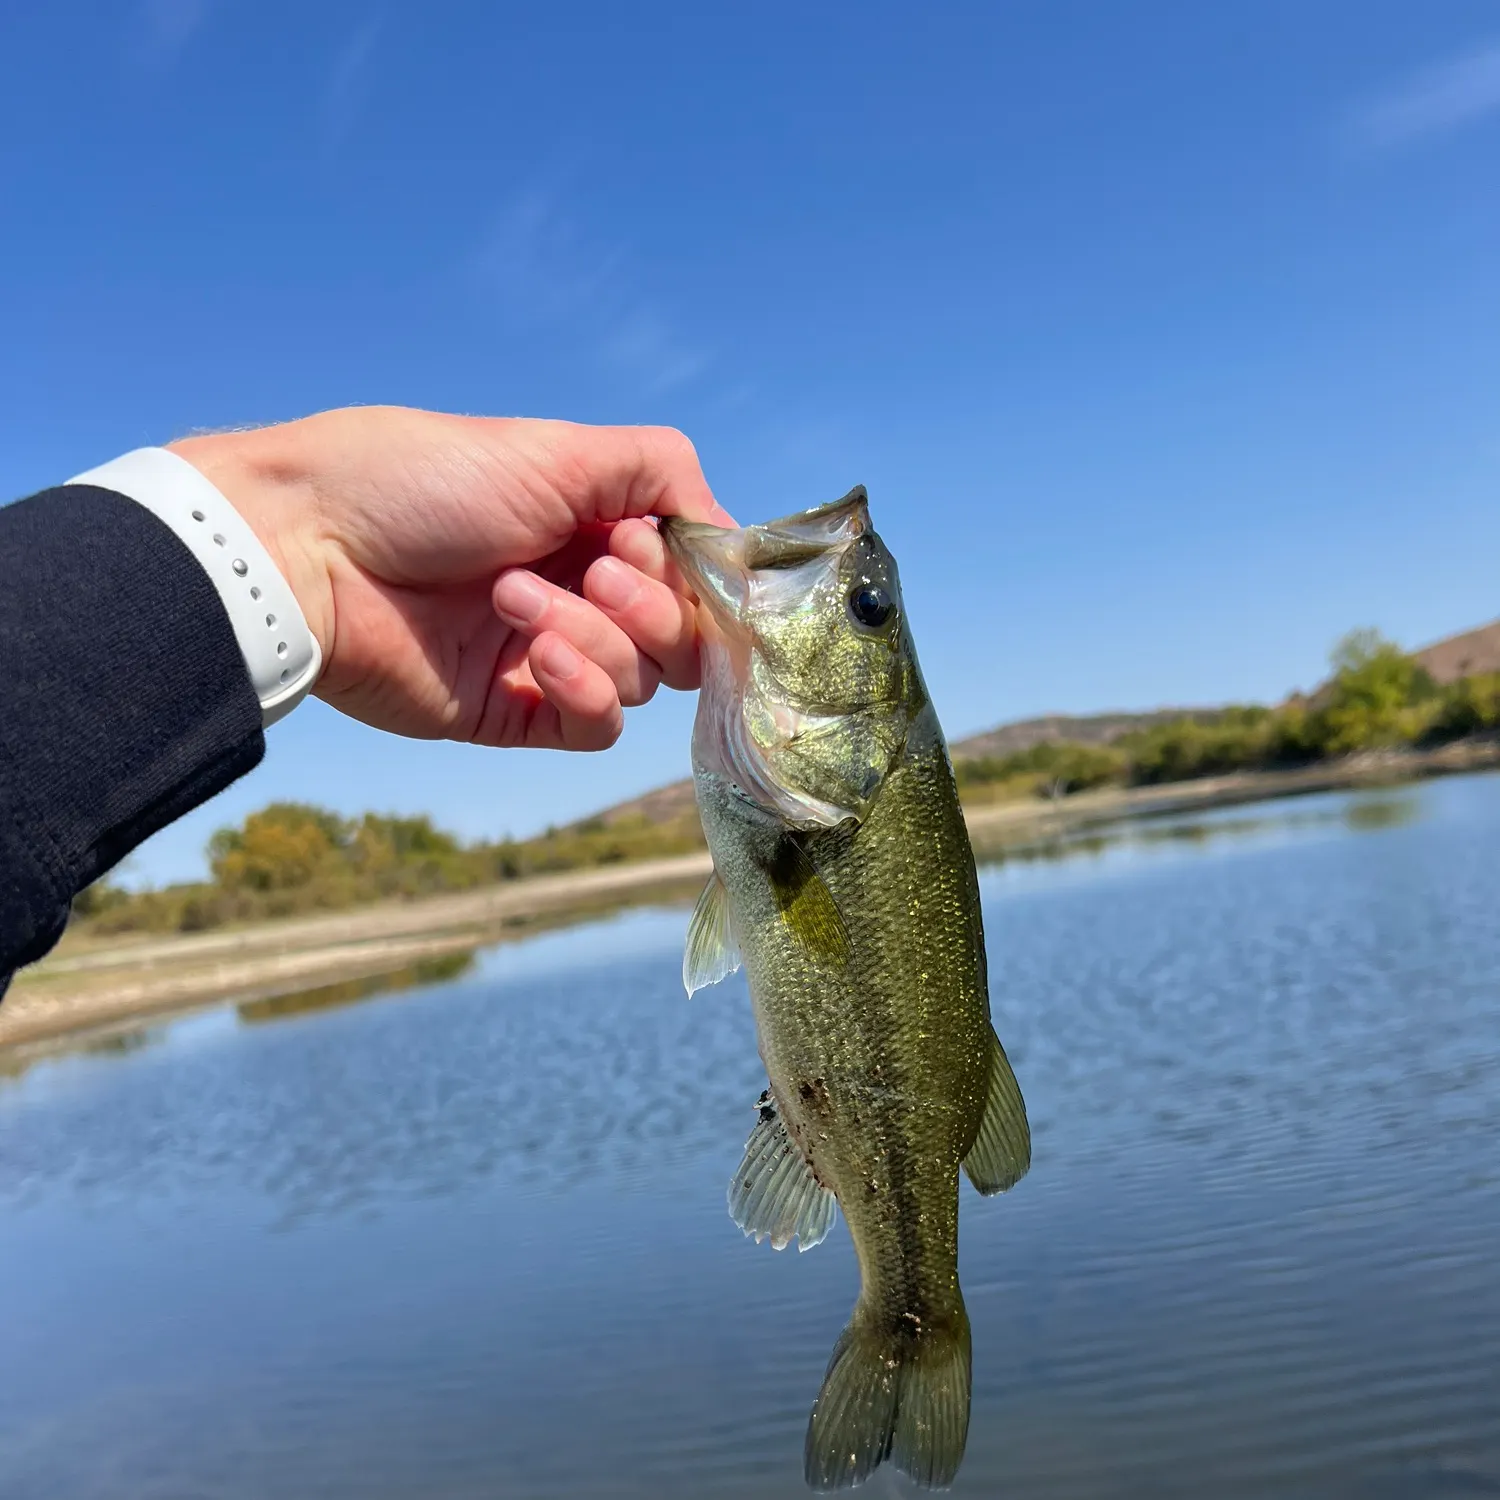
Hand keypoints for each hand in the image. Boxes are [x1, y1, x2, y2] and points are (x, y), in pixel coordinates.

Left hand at [169, 406, 732, 750]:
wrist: (308, 549)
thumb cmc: (422, 479)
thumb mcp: (561, 448)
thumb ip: (663, 474)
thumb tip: (728, 537)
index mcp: (592, 525)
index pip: (692, 573)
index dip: (693, 571)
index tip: (662, 548)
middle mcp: (580, 591)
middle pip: (683, 636)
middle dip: (653, 605)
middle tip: (594, 565)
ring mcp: (549, 656)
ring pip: (643, 679)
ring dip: (595, 633)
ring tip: (514, 595)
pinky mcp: (515, 713)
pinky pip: (598, 726)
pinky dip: (588, 690)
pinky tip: (538, 654)